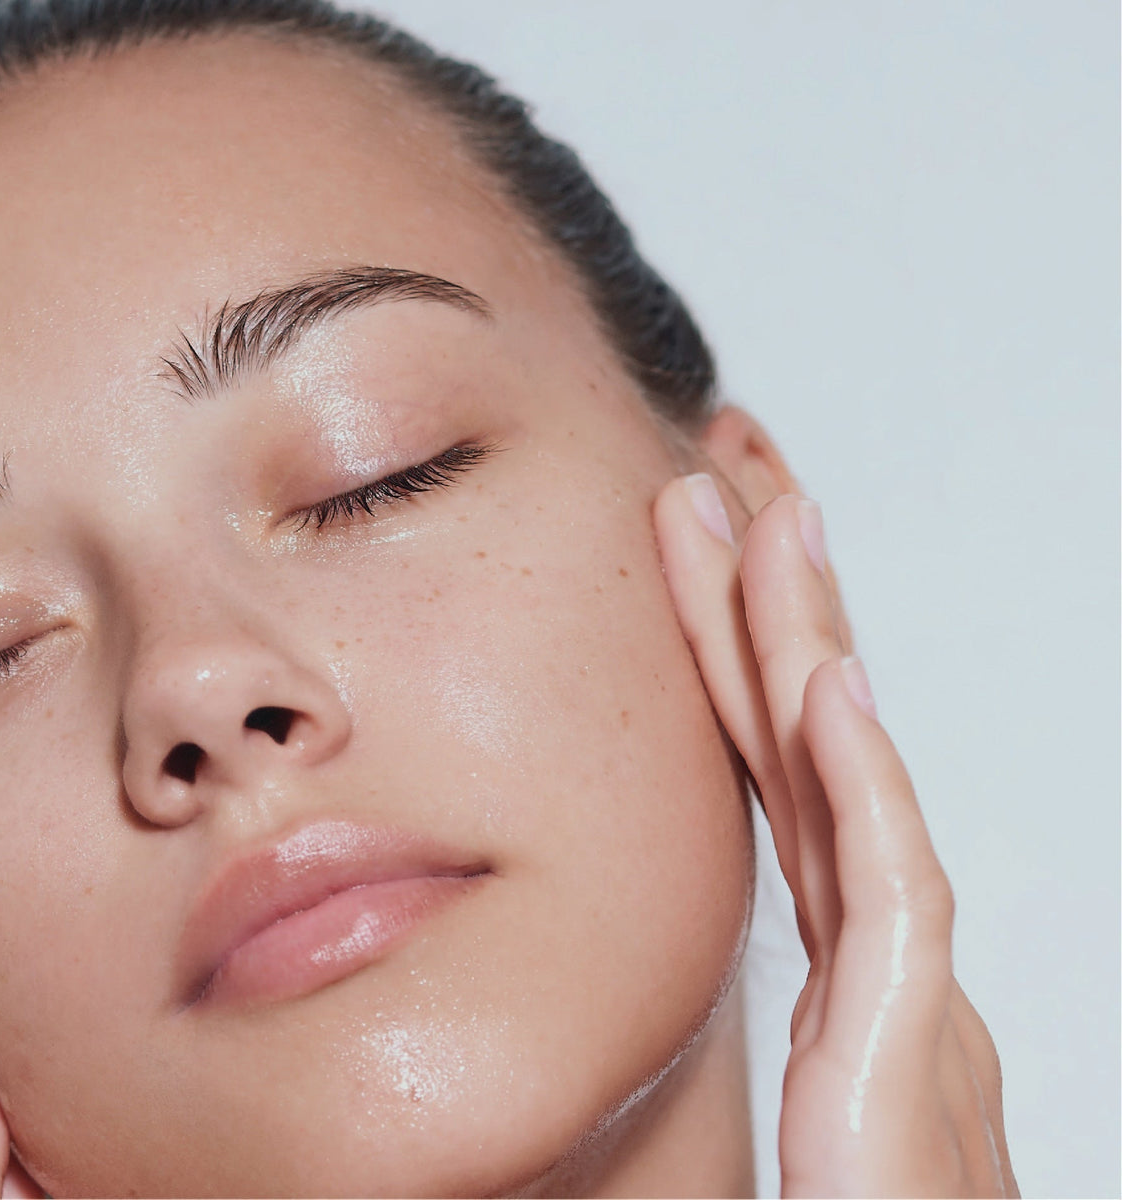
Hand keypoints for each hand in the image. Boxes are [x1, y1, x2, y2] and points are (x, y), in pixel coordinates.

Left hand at [655, 477, 1016, 1196]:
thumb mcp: (796, 1102)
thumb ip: (767, 1022)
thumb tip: (675, 970)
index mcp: (842, 957)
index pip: (776, 766)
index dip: (740, 649)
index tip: (697, 549)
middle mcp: (879, 948)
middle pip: (812, 740)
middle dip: (772, 602)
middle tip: (725, 482)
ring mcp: (901, 986)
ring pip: (848, 776)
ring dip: (806, 642)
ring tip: (770, 520)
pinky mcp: (908, 1046)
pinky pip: (890, 885)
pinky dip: (861, 778)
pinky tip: (825, 685)